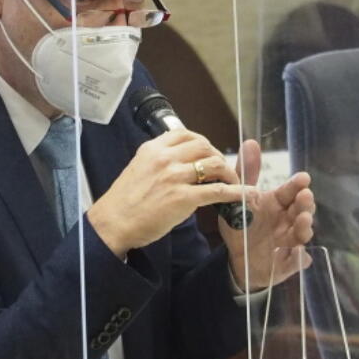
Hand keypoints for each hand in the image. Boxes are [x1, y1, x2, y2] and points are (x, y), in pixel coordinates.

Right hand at [87, 130, 244, 256]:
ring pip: (214, 164)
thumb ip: (158, 160)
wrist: (113, 223)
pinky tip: (246, 194)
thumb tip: (179, 160)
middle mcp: (165, 158)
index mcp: (153, 149)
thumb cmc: (124, 201)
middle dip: (219, 156)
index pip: (186, 134)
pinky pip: (218, 190)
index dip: (203, 143)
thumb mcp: (138, 168)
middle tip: (223, 170)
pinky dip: (237, 192)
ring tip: (233, 183)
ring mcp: (174, 177)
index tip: (209, 153)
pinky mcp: (183, 198)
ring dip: (229, 173)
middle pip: (205, 146)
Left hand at [221, 139, 315, 290]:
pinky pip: (297, 262)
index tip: (303, 178)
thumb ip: (246, 172)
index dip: (297, 185)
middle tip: (304, 197)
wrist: (238, 259)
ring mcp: (290, 242)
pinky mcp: (288, 263)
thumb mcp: (239, 199)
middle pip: (301, 210)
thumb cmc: (242, 225)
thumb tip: (250, 142)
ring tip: (303, 221)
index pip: (290, 191)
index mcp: (277, 203)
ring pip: (302, 234)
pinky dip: (300, 260)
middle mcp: (288, 221)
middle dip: (305, 204)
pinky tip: (300, 257)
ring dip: (305, 228)